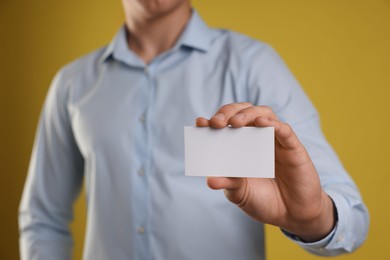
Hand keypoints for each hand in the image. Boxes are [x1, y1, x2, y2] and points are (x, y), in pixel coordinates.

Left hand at [196, 102, 334, 241]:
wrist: (292, 215)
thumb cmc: (264, 200)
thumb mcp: (240, 193)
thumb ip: (227, 183)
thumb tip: (210, 180)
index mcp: (241, 146)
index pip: (226, 125)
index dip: (214, 121)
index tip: (200, 123)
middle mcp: (257, 138)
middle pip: (243, 112)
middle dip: (228, 113)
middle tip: (216, 123)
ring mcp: (275, 141)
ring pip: (263, 113)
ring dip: (248, 114)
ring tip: (235, 122)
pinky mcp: (293, 148)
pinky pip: (284, 130)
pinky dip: (273, 124)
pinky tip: (262, 123)